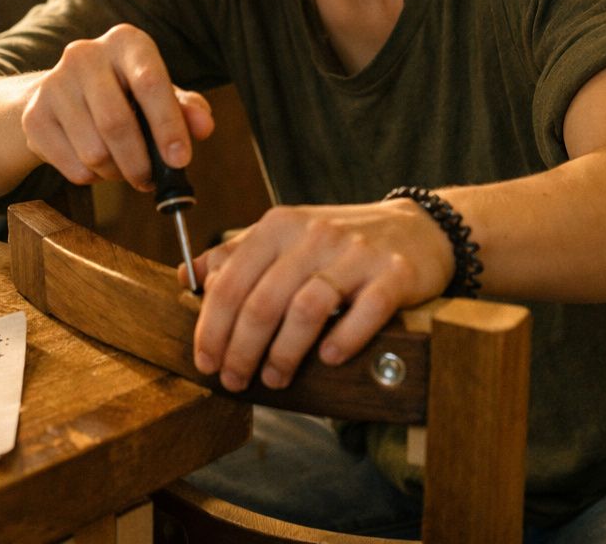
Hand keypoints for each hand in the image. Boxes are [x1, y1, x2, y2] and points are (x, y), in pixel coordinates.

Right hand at [21, 23, 213, 187]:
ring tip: (122, 166)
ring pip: (93, 151)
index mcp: (125, 42)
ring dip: (115, 172)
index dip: (168, 125)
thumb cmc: (125, 94)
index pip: (150, 83)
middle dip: (140, 163)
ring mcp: (53, 83)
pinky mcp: (34, 116)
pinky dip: (91, 177)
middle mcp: (84, 54)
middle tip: (149, 180)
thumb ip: (186, 108)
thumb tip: (204, 126)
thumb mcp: (161, 95)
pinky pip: (72, 166)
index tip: (179, 160)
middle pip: (116, 124)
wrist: (63, 96)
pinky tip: (95, 163)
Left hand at [188, 199, 454, 391]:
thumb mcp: (285, 236)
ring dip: (284, 353)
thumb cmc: (340, 242)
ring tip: (275, 378)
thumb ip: (237, 255)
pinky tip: (328, 360)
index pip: (230, 281)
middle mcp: (314, 235)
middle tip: (235, 380)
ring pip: (306, 309)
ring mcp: (356, 254)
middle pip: (262, 301)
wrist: (416, 228)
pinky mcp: (394, 274)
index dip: (211, 327)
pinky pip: (364, 312)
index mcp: (279, 225)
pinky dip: (342, 340)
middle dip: (241, 350)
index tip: (205, 361)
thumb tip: (188, 277)